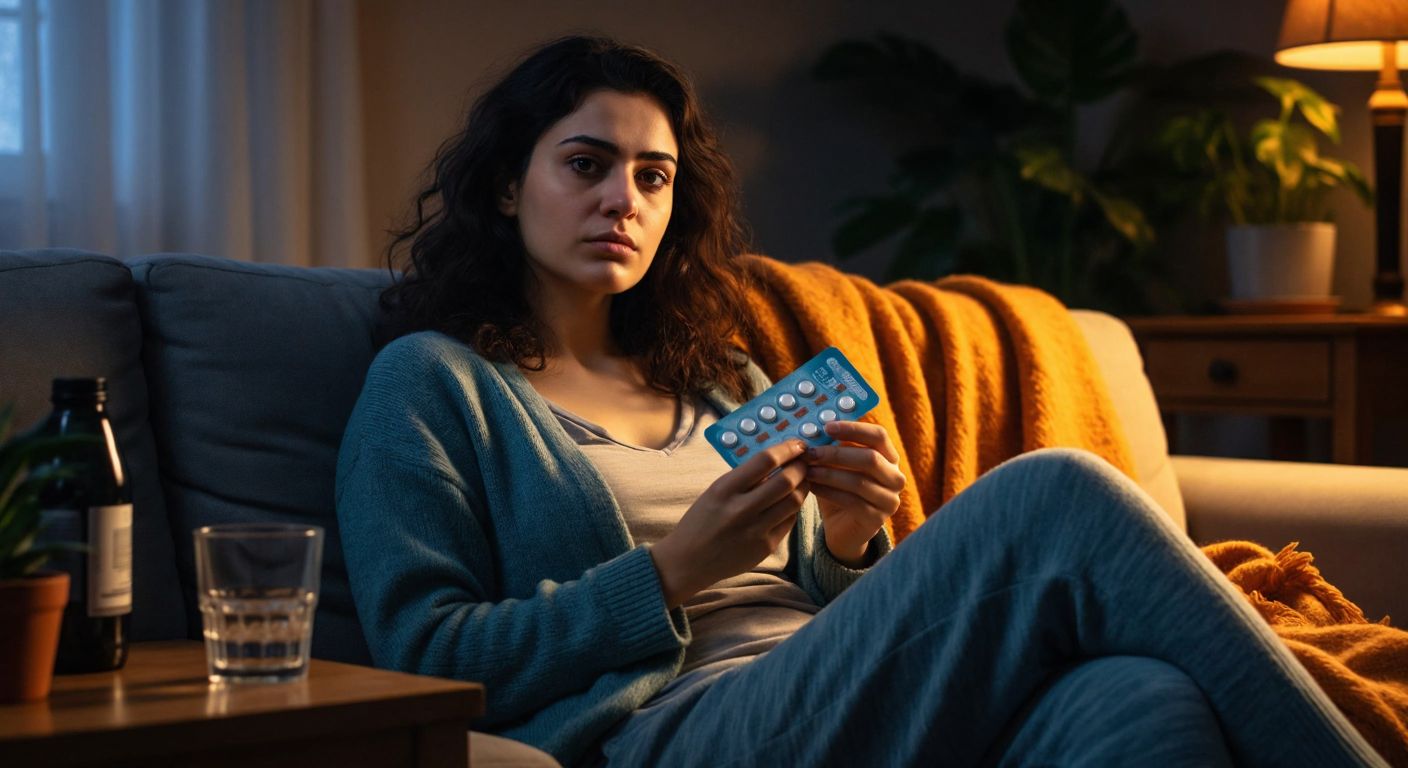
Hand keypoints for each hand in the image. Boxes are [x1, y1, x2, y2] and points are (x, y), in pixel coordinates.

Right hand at [651, 440, 811, 607]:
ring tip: (802, 480)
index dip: (787, 449)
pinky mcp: (766, 546)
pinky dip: (793, 507)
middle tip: (805, 461)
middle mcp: (741, 509)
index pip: (765, 460)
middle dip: (802, 466)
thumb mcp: (715, 492)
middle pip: (786, 480)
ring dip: (803, 486)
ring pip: (794, 501)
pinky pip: (790, 520)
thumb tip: (777, 460)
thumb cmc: (701, 521)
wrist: (689, 561)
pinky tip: (789, 501)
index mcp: (724, 490)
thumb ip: (743, 478)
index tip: (797, 444)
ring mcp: (756, 530)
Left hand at [805, 420, 903, 566]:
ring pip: (859, 481)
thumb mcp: (839, 464)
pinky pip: (851, 501)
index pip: (879, 435)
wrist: (843, 527)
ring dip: (829, 474)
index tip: (827, 426)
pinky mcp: (877, 519)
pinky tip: (812, 487)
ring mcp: (889, 500)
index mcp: (890, 457)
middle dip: (837, 453)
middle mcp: (895, 478)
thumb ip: (833, 446)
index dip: (854, 429)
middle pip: (870, 458)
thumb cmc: (840, 489)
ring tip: (807, 470)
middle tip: (810, 452)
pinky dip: (828, 492)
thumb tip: (813, 427)